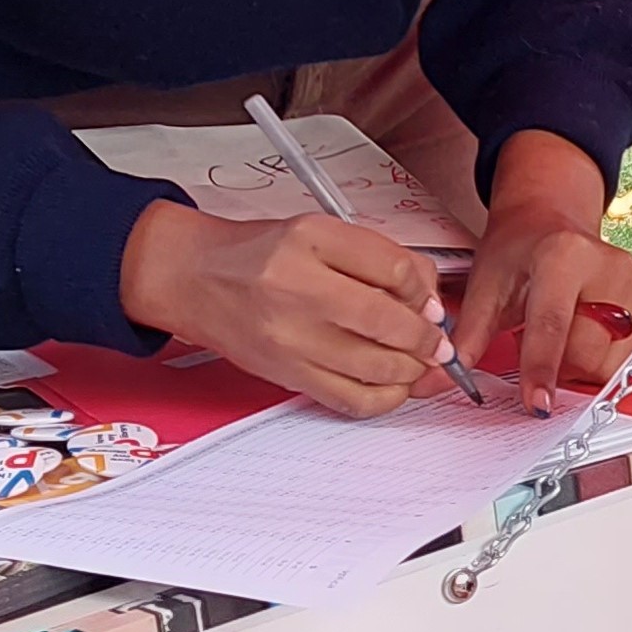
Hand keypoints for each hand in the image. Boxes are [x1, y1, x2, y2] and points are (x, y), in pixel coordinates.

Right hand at [120, 200, 454, 418]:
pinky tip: (393, 386)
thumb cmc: (256, 254)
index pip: (392, 268)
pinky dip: (383, 398)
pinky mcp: (285, 374)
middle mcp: (296, 290)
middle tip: (437, 341)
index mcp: (309, 242)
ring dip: (413, 370)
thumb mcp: (319, 232)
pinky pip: (348, 399)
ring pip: (375, 367)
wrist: (194, 278)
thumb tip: (427, 298)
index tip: (430, 302)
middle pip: (387, 323)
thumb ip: (378, 257)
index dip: (425, 290)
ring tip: (420, 362)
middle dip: (427, 338)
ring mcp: (289, 339)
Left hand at [454, 132, 631, 414]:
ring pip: (619, 360)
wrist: (551, 218)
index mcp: (563, 255)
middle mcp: (610, 264)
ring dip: (590, 366)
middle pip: (590, 351)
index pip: (554, 324)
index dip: (543, 370)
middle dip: (563, 367)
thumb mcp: (485, 286)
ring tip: (572, 338)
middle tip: (543, 347)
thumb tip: (446, 380)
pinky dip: (618, 359)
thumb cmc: (518, 252)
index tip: (537, 405)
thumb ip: (468, 337)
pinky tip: (600, 338)